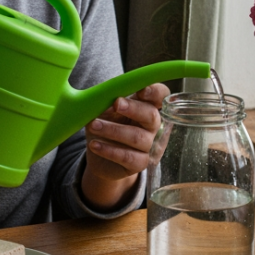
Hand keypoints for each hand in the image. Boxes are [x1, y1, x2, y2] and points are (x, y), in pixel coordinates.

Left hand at [80, 83, 170, 209]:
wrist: (98, 153)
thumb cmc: (105, 124)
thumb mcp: (105, 109)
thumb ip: (110, 100)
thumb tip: (108, 95)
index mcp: (146, 106)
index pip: (161, 96)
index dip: (155, 92)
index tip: (141, 91)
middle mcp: (152, 126)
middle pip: (152, 115)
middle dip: (134, 108)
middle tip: (116, 104)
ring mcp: (148, 146)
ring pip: (137, 137)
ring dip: (113, 130)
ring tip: (93, 126)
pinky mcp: (140, 163)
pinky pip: (128, 157)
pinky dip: (109, 150)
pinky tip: (94, 145)